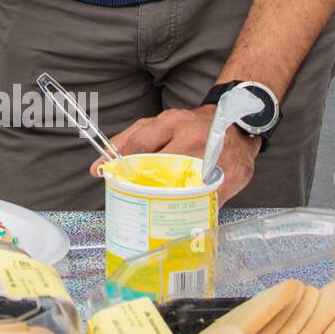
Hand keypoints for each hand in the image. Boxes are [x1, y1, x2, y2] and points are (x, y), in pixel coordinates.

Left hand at [98, 104, 260, 204]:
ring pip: (183, 185)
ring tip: (155, 208)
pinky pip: (207, 198)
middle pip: (160, 167)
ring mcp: (214, 157)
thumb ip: (127, 140)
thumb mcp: (158, 124)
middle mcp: (193, 136)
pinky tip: (182, 212)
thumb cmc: (190, 126)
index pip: (139, 144)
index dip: (122, 164)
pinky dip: (192, 208)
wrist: (236, 125)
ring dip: (166, 200)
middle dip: (143, 184)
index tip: (111, 177)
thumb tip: (97, 167)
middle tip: (135, 196)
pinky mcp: (231, 176)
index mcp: (172, 121)